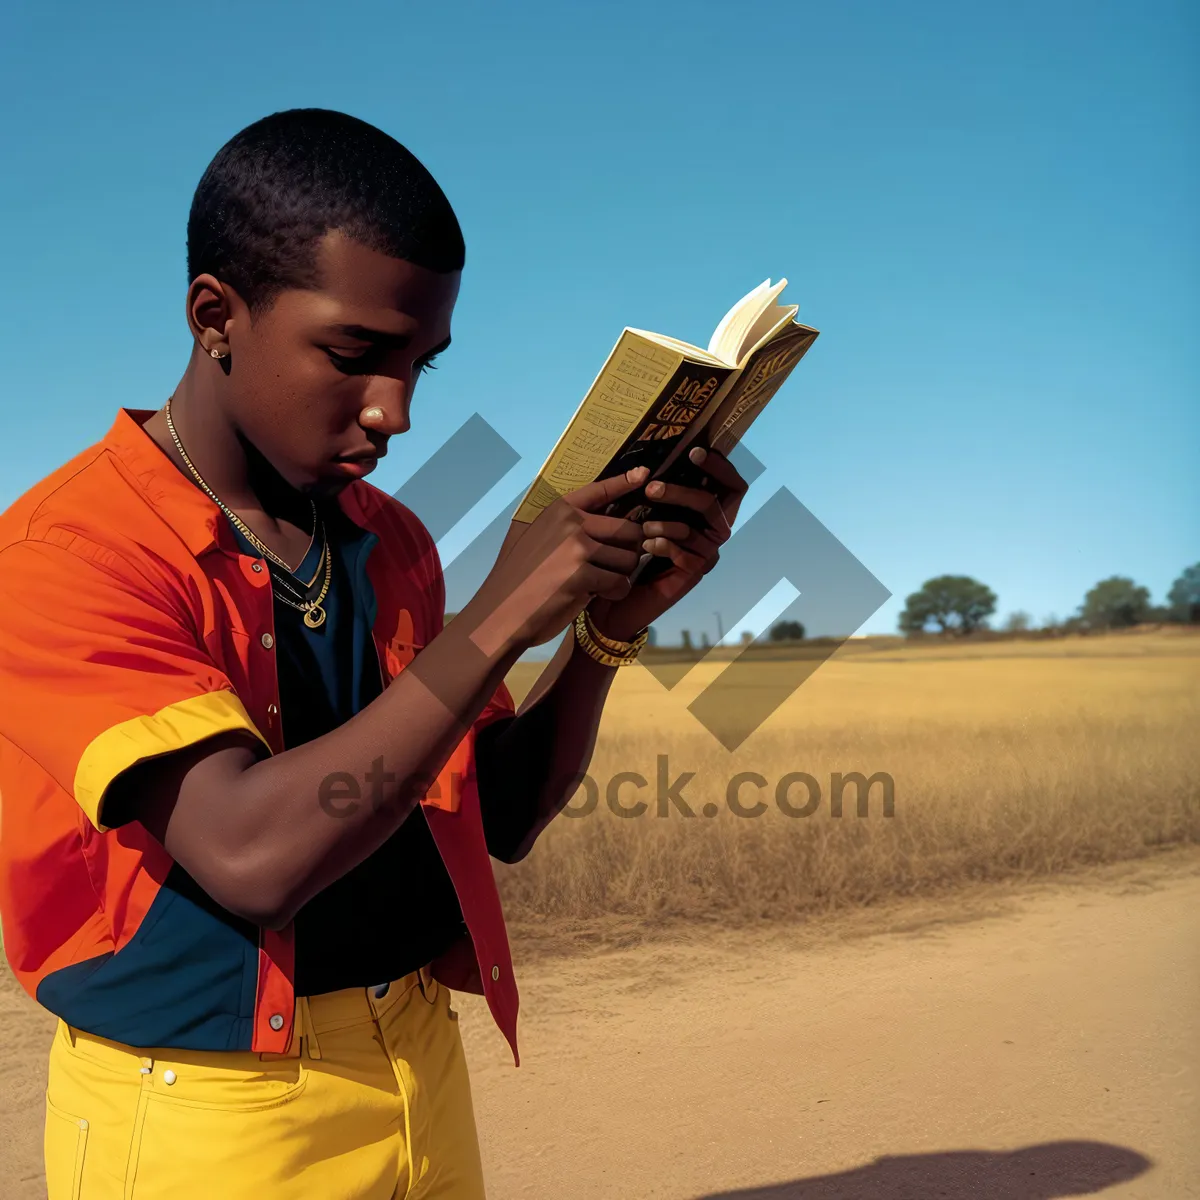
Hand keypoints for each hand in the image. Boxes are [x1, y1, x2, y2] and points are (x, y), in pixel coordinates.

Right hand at [466, 467, 648, 654]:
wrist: (500, 613)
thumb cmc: (519, 579)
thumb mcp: (533, 538)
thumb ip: (561, 525)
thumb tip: (594, 518)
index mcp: (557, 510)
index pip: (599, 490)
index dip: (624, 481)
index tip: (644, 473)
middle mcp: (569, 522)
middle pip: (628, 530)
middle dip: (629, 551)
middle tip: (616, 566)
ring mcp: (575, 547)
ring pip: (628, 559)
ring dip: (622, 576)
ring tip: (602, 584)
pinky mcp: (581, 574)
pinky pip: (619, 583)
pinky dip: (614, 593)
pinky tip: (597, 597)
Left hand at [588, 448, 748, 641]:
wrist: (616, 597)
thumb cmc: (629, 550)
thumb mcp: (641, 513)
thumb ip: (656, 492)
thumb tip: (650, 461)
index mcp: (706, 514)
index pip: (733, 486)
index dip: (721, 467)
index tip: (695, 452)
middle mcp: (713, 533)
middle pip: (717, 502)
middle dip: (684, 492)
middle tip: (652, 489)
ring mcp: (707, 555)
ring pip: (698, 526)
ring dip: (667, 522)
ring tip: (642, 526)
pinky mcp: (694, 574)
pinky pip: (687, 553)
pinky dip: (664, 545)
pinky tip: (646, 547)